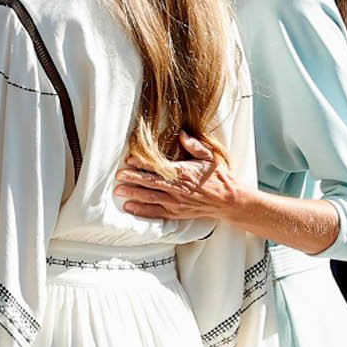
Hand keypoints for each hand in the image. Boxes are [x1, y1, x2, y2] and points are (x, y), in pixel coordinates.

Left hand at [115, 134, 247, 220]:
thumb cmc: (218, 178)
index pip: (159, 166)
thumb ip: (194, 145)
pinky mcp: (176, 213)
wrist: (228, 200)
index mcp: (183, 172)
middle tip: (118, 176)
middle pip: (150, 182)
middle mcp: (177, 188)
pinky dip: (142, 211)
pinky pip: (156, 212)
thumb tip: (181, 134)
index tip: (130, 159)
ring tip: (119, 191)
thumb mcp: (209, 157)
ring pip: (150, 197)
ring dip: (133, 194)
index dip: (142, 162)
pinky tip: (130, 208)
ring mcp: (176, 202)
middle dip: (132, 178)